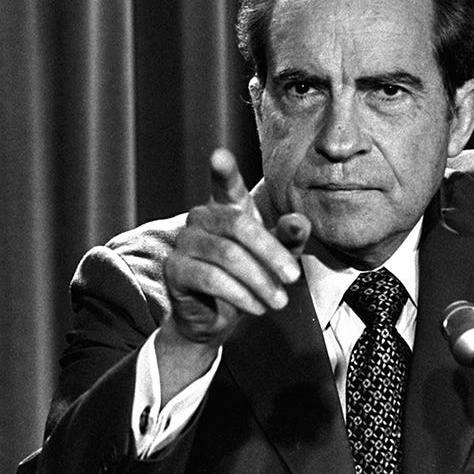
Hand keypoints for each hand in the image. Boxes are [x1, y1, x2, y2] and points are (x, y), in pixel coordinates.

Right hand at [160, 148, 309, 358]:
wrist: (217, 317)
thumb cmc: (249, 277)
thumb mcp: (276, 256)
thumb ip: (288, 237)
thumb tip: (299, 221)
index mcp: (226, 207)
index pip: (225, 185)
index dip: (223, 171)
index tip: (219, 156)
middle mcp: (201, 217)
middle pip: (239, 226)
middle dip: (271, 253)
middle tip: (294, 277)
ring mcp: (185, 241)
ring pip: (227, 255)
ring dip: (259, 281)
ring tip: (279, 301)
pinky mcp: (174, 269)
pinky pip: (211, 278)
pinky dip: (240, 295)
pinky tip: (256, 307)